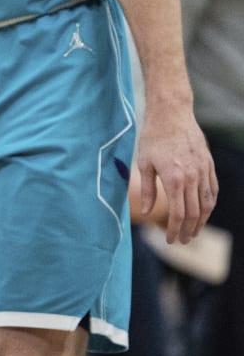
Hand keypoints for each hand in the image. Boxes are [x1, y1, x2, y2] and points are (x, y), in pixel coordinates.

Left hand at [131, 105, 216, 244]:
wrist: (172, 115)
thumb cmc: (153, 138)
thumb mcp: (143, 163)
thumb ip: (147, 190)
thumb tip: (145, 212)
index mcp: (174, 179)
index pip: (177, 213)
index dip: (174, 229)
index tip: (170, 240)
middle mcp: (192, 178)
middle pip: (194, 213)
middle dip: (188, 229)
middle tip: (182, 241)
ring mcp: (204, 171)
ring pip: (207, 204)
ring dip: (201, 221)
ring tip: (193, 231)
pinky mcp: (209, 165)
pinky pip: (213, 190)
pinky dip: (209, 204)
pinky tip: (203, 212)